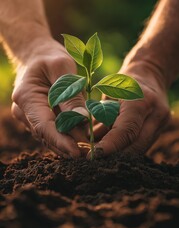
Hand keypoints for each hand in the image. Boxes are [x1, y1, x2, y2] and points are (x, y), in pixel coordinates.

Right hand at [12, 39, 88, 157]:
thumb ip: (70, 94)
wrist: (37, 54)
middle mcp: (24, 111)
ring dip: (66, 144)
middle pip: (46, 135)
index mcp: (27, 97)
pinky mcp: (39, 117)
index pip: (44, 126)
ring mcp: (30, 116)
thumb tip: (82, 120)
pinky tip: (78, 142)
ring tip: (85, 151)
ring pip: (49, 136)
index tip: (77, 152)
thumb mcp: (62, 68)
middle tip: (87, 154)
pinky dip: (64, 137)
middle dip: (66, 146)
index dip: (60, 141)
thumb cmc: (50, 58)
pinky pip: (51, 131)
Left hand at [93, 63, 170, 156]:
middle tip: (93, 162)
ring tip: (100, 157)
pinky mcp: (160, 130)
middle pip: (136, 146)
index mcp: (141, 102)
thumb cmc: (123, 82)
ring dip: (118, 155)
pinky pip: (141, 145)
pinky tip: (112, 151)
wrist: (149, 76)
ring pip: (139, 149)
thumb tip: (86, 141)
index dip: (109, 147)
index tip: (92, 157)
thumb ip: (100, 117)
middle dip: (113, 157)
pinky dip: (125, 150)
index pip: (126, 131)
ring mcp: (161, 123)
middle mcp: (156, 114)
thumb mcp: (108, 94)